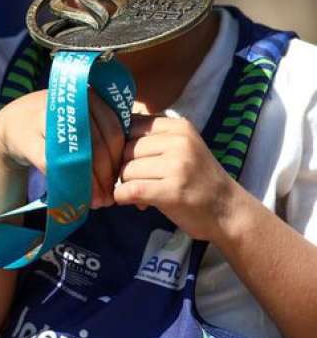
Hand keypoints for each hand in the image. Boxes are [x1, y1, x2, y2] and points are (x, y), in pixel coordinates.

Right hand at [0, 88, 125, 208]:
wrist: (11, 123)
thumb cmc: (56, 124)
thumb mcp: (83, 118)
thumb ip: (107, 131)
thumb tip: (135, 166)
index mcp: (87, 95)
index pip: (114, 130)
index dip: (120, 159)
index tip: (123, 181)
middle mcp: (67, 102)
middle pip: (97, 144)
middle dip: (107, 175)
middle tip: (111, 198)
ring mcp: (44, 118)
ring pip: (77, 155)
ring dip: (89, 183)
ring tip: (97, 202)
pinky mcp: (27, 138)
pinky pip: (53, 165)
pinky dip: (66, 182)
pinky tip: (75, 196)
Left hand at [114, 114, 232, 239]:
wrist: (229, 211)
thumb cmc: (198, 179)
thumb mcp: (181, 148)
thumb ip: (152, 139)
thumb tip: (108, 135)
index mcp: (179, 127)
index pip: (131, 125)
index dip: (122, 145)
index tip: (128, 159)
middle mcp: (179, 142)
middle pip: (125, 149)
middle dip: (124, 168)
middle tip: (138, 182)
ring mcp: (177, 166)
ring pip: (126, 170)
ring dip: (127, 185)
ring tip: (143, 194)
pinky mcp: (172, 191)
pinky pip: (130, 190)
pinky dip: (123, 197)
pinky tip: (134, 202)